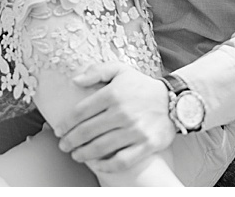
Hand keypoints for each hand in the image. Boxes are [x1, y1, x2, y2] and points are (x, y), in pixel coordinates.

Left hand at [55, 64, 177, 170]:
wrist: (175, 102)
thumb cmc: (142, 85)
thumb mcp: (119, 69)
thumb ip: (95, 72)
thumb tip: (74, 81)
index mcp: (111, 94)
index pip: (82, 111)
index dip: (67, 123)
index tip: (58, 130)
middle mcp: (121, 113)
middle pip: (89, 130)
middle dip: (72, 140)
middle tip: (63, 146)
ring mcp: (135, 131)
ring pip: (103, 147)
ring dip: (85, 153)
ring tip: (75, 155)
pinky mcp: (147, 146)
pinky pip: (124, 160)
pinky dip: (108, 165)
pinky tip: (97, 165)